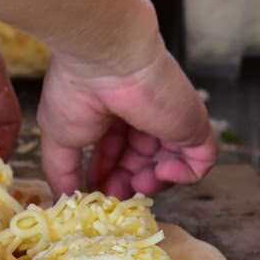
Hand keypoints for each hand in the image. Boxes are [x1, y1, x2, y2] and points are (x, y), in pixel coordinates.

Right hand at [38, 44, 216, 199]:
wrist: (105, 60)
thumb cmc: (76, 90)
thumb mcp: (58, 138)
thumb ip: (60, 170)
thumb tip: (64, 198)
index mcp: (112, 115)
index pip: (115, 154)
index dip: (105, 177)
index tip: (95, 194)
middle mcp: (143, 116)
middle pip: (142, 162)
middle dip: (127, 184)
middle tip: (116, 197)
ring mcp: (170, 121)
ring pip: (171, 165)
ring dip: (153, 183)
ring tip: (137, 182)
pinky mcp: (194, 125)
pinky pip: (201, 162)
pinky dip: (184, 176)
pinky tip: (160, 171)